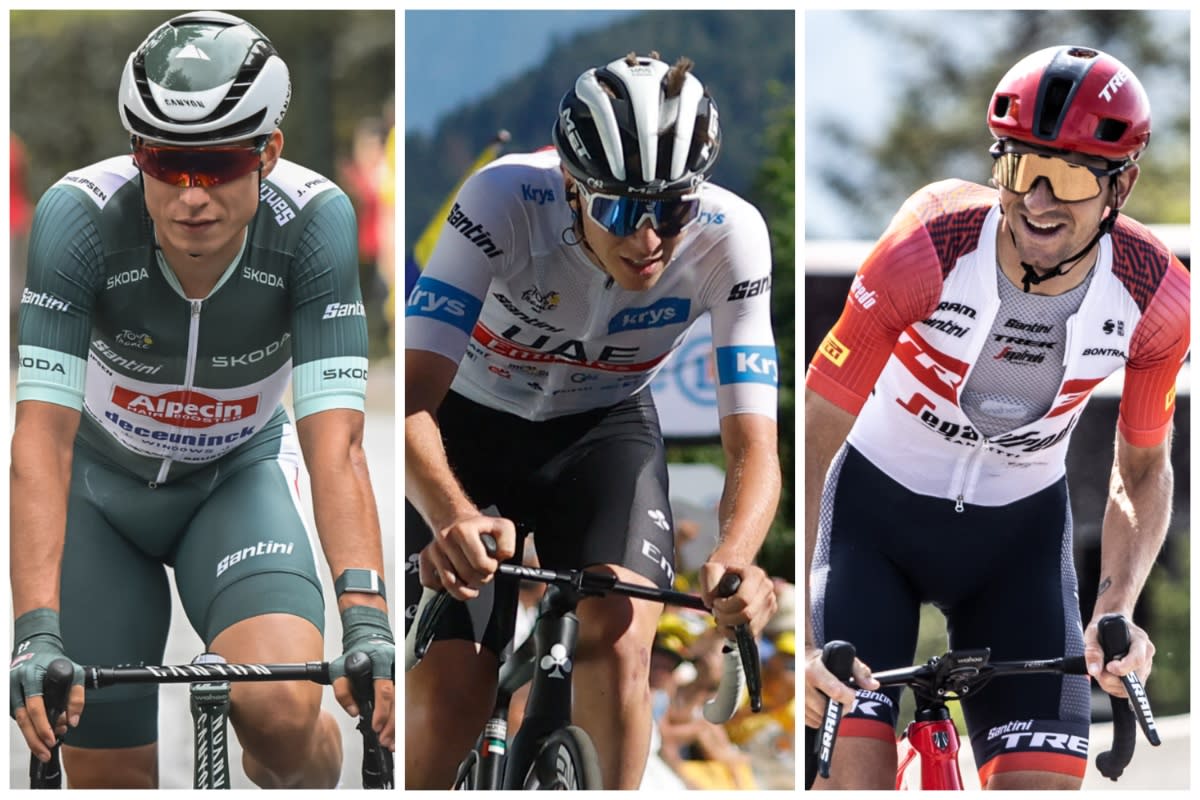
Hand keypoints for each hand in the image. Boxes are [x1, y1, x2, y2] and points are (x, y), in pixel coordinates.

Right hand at [9, 609, 84, 762]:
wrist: (36, 649)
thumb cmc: (53, 661)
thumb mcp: (74, 672)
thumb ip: (76, 696)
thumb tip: (73, 720)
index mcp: (32, 675)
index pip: (35, 705)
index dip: (43, 725)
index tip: (51, 737)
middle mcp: (16, 684)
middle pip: (23, 718)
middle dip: (35, 738)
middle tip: (46, 751)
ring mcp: (9, 691)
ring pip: (18, 720)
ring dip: (32, 736)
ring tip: (44, 747)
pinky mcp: (8, 697)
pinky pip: (17, 717)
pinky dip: (29, 727)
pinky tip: (39, 734)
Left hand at [329, 605, 394, 751]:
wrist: (369, 638)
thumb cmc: (355, 654)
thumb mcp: (339, 668)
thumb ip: (342, 690)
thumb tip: (353, 710)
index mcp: (380, 662)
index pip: (384, 690)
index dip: (382, 710)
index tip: (376, 726)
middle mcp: (394, 668)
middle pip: (397, 701)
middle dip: (391, 724)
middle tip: (384, 740)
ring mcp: (401, 674)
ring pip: (403, 703)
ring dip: (397, 725)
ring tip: (391, 742)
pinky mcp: (402, 680)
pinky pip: (403, 702)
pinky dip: (399, 719)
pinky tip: (396, 733)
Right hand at [419, 514, 516, 600]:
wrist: (453, 517)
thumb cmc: (477, 527)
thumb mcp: (501, 527)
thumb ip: (507, 544)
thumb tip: (501, 558)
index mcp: (464, 530)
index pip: (480, 564)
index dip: (490, 569)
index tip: (491, 565)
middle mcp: (446, 539)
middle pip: (466, 576)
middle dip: (480, 579)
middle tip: (482, 572)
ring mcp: (434, 549)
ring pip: (449, 583)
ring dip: (464, 587)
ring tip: (470, 579)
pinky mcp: (425, 558)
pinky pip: (431, 583)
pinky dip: (443, 587)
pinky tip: (454, 579)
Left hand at [698, 561, 775, 637]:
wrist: (731, 574)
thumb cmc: (719, 572)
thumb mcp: (708, 571)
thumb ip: (708, 584)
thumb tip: (711, 602)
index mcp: (755, 574)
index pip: (743, 600)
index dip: (725, 606)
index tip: (715, 602)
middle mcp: (767, 588)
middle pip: (747, 615)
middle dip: (726, 618)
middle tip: (716, 612)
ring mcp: (770, 602)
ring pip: (751, 628)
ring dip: (731, 627)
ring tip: (721, 617)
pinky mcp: (767, 615)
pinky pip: (753, 633)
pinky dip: (737, 633)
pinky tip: (728, 623)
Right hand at [803, 643, 876, 727]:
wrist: (802, 656)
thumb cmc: (827, 658)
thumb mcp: (844, 658)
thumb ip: (860, 671)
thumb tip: (874, 685)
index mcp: (813, 670)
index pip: (835, 692)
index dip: (848, 696)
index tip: (852, 694)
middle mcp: (801, 684)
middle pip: (826, 708)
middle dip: (841, 708)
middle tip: (846, 701)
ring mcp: (796, 696)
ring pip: (819, 717)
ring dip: (831, 715)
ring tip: (835, 703)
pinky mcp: (795, 706)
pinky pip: (811, 722)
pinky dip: (821, 719)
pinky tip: (825, 707)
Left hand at [1083, 614, 1154, 697]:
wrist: (1112, 623)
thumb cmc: (1103, 627)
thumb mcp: (1093, 633)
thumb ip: (1093, 651)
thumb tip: (1094, 671)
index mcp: (1139, 639)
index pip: (1137, 659)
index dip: (1123, 668)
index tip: (1108, 668)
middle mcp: (1147, 653)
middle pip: (1136, 676)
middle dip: (1114, 679)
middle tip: (1098, 672)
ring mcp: (1146, 665)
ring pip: (1134, 686)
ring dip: (1114, 685)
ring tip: (1101, 673)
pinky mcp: (1141, 674)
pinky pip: (1131, 689)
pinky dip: (1116, 688)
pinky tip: (1106, 678)